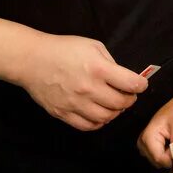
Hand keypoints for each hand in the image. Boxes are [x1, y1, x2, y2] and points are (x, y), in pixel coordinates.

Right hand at [16, 34, 146, 131]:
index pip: (131, 84)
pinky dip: (98, 122)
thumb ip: (111, 63)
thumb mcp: (93, 46)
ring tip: (113, 104)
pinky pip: (88, 126)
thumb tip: (124, 78)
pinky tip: (99, 113)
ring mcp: (75, 103)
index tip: (140, 85)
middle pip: (121, 103)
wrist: (32, 60)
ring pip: (106, 118)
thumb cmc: (63, 49)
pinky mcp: (63, 113)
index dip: (140, 85)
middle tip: (128, 95)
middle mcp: (88, 88)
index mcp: (98, 68)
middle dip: (129, 100)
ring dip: (115, 112)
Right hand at [138, 90, 172, 168]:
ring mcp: (143, 145)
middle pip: (157, 162)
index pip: (159, 158)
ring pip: (158, 161)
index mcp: (148, 137)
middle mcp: (142, 143)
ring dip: (168, 156)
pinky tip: (171, 146)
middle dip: (170, 158)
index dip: (172, 159)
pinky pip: (157, 157)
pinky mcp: (147, 146)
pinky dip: (166, 154)